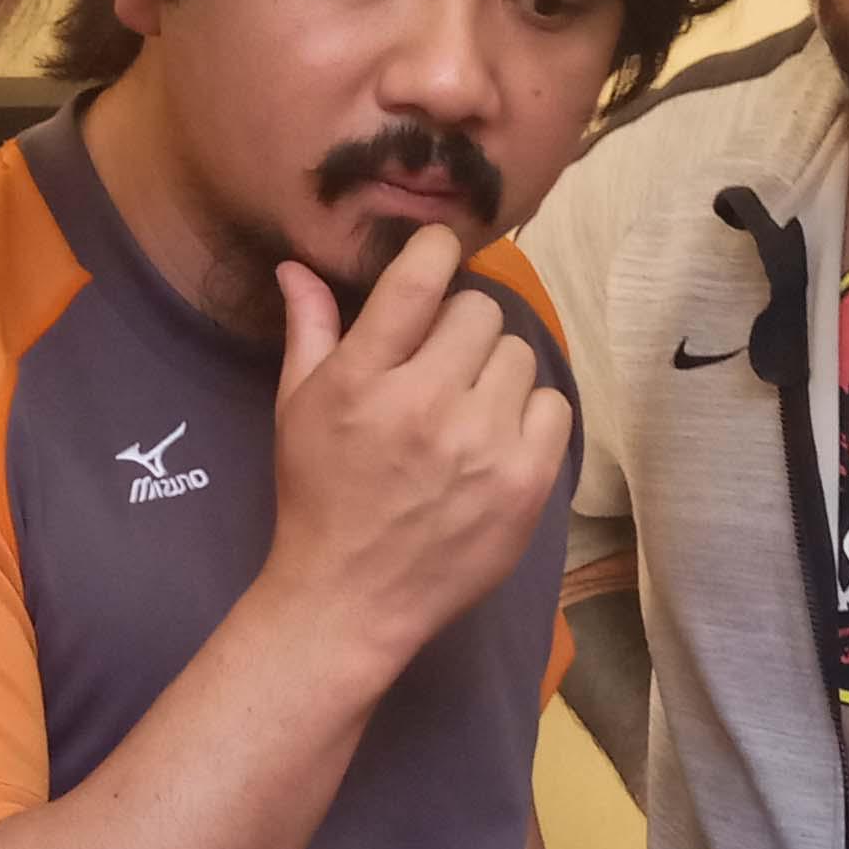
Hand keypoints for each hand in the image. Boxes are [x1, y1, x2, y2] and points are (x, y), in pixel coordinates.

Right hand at [263, 225, 574, 674]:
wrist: (350, 600)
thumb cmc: (318, 497)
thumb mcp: (295, 409)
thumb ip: (308, 330)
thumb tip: (299, 265)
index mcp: (363, 379)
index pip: (421, 275)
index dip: (437, 249)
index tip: (438, 257)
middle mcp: (426, 404)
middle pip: (480, 312)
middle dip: (459, 330)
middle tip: (440, 366)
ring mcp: (482, 445)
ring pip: (519, 355)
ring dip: (494, 373)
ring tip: (466, 409)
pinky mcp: (524, 483)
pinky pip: (553, 406)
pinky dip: (529, 416)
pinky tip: (496, 440)